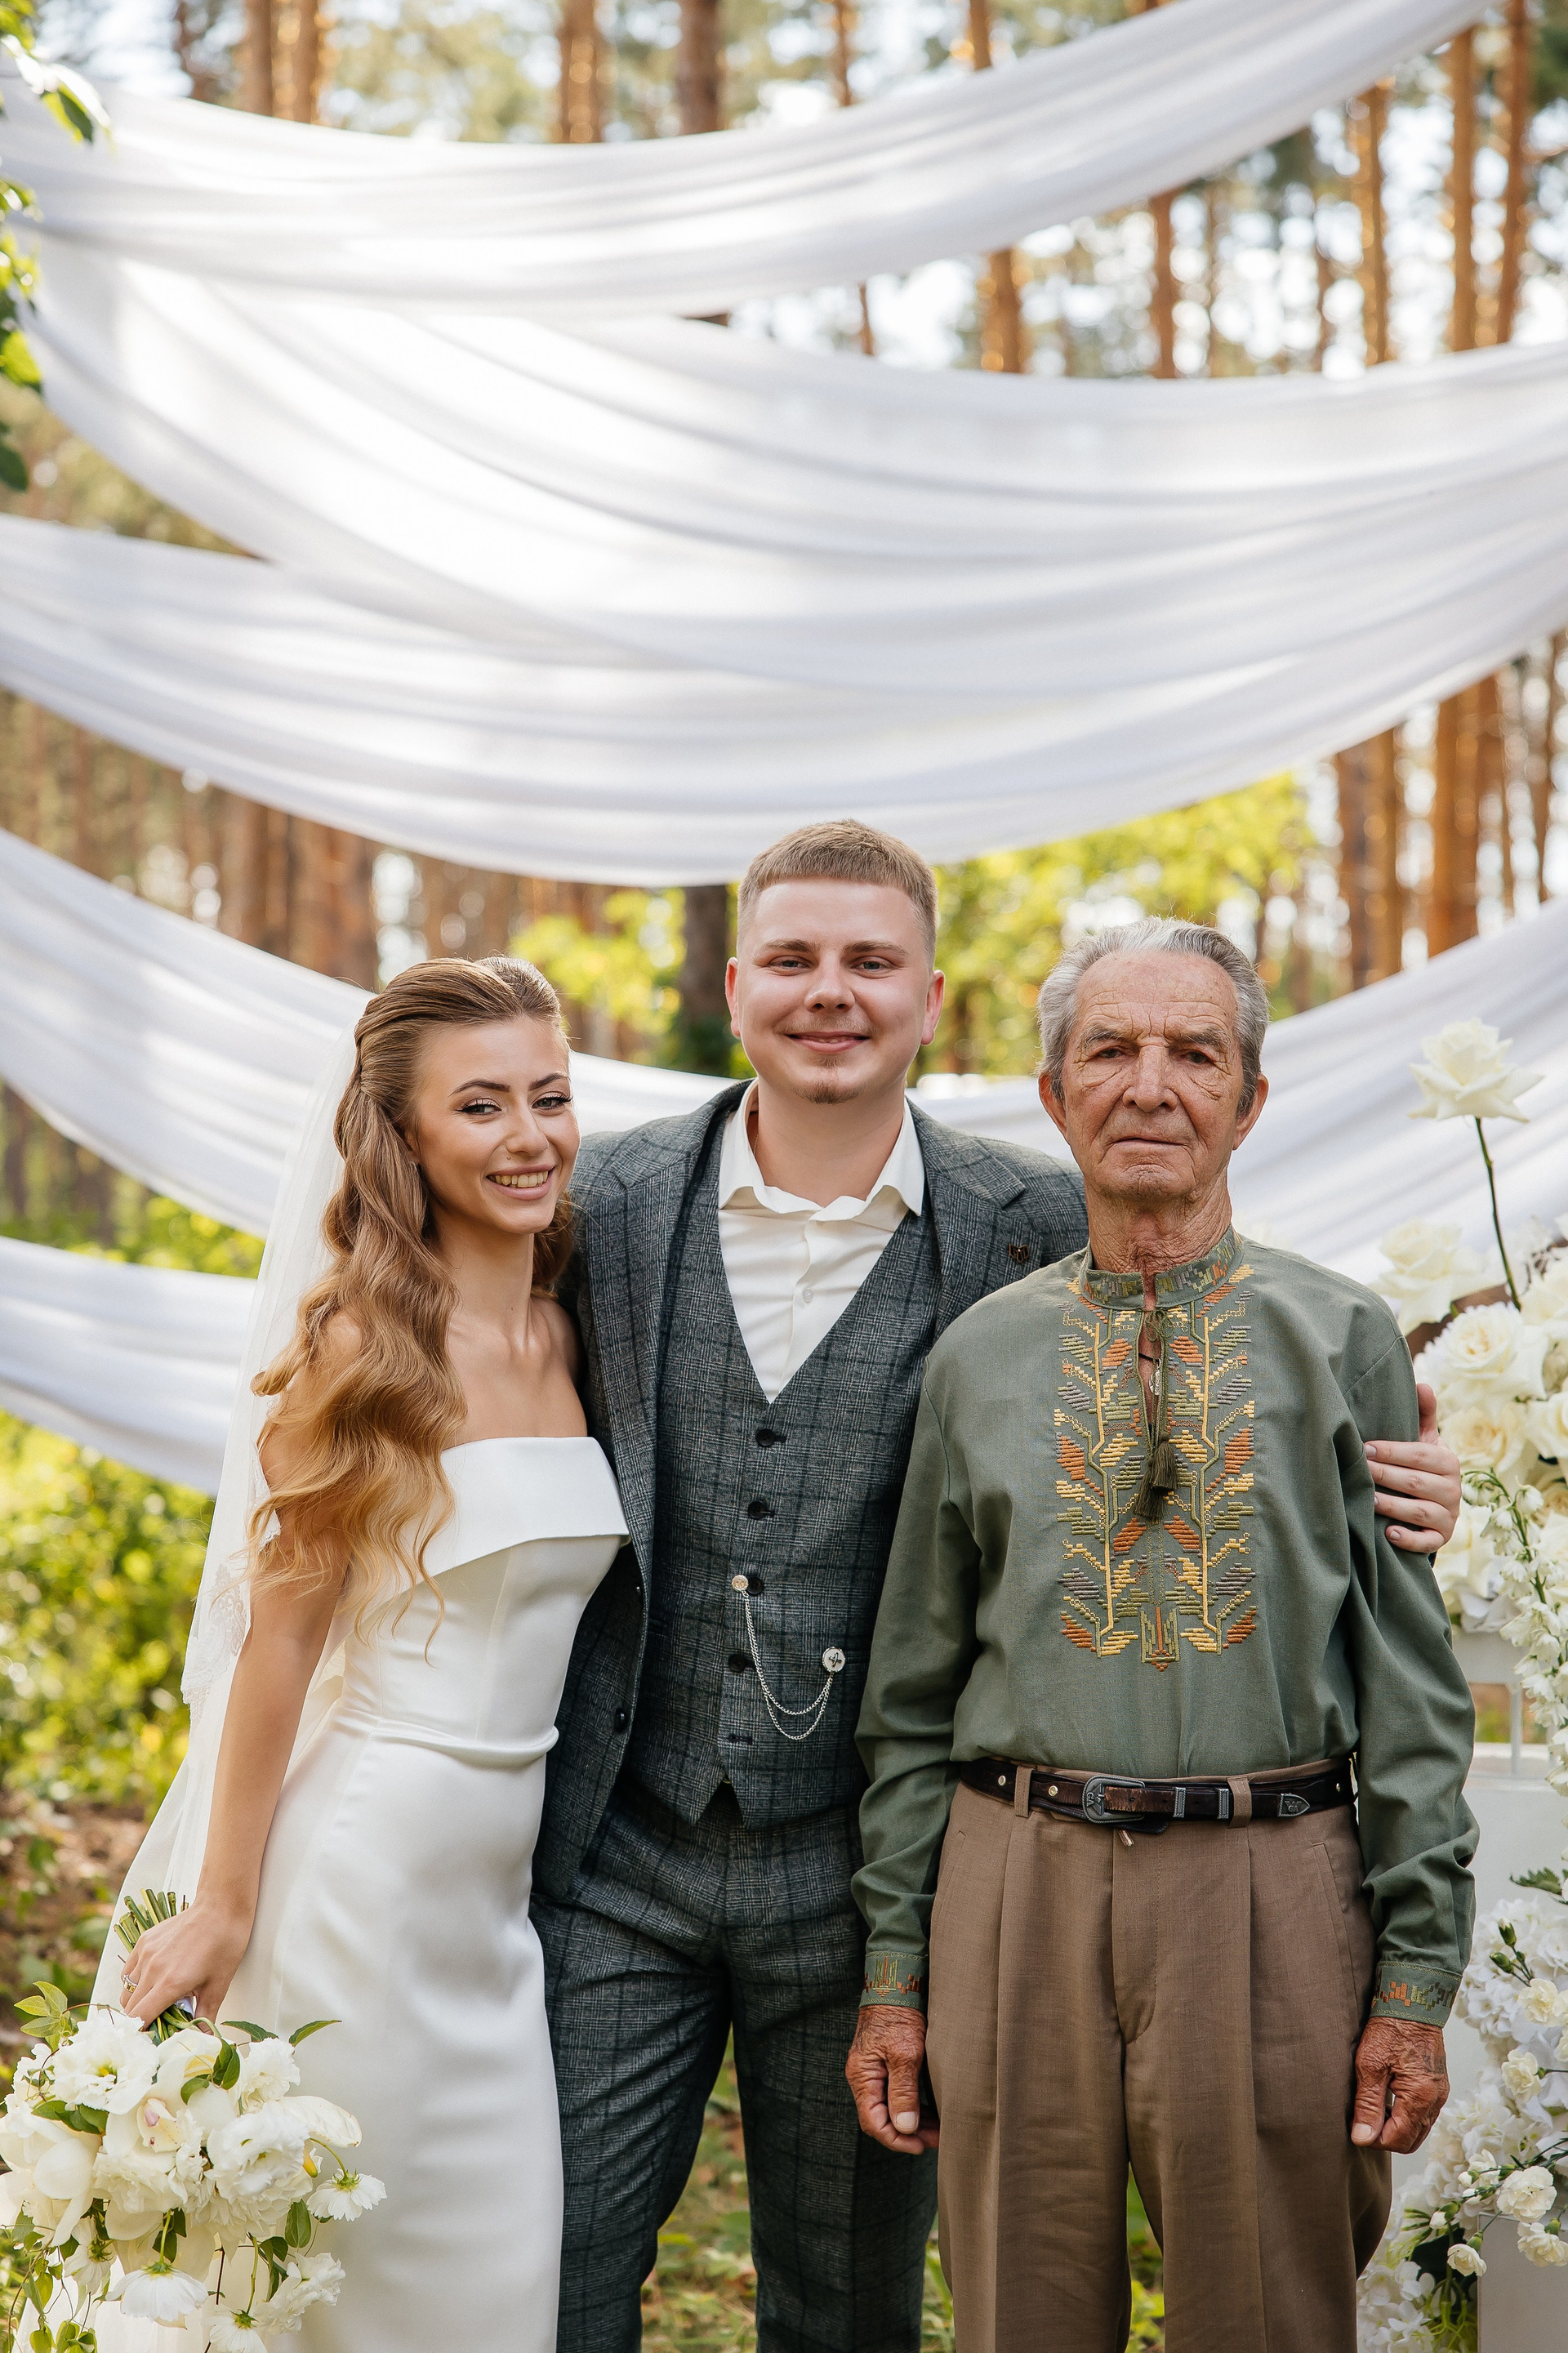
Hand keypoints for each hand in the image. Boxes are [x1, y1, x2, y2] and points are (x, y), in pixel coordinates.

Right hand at [117, 1897, 251, 2028]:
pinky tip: (152, 1981)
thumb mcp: (219, 1986)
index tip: (151, 2038)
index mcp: (170, 1983)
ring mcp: (145, 1953)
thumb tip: (204, 2040)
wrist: (221, 1906)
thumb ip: (205, 2016)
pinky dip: (134, 1982)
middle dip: (140, 2020)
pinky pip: (128, 1970)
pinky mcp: (143, 1941)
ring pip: (126, 1989)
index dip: (141, 2033)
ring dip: (136, 2001)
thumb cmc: (225, 1945)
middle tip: (158, 2021)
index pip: (139, 2019)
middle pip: (129, 2008)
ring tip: (156, 2000)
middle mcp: (152, 1969)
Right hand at [846, 2005, 938, 2155]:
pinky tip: (928, 2111)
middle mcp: (863, 2077)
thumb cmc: (900, 2015)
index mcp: (863, 2077)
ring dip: (912, 2121)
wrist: (896, 1983)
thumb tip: (904, 2128)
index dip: (897, 2140)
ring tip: (938, 2129)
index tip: (921, 2146)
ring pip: (888, 2108)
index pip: (874, 2122)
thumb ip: (903, 2092)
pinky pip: (893, 2094)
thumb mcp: (905, 2054)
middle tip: (937, 2139)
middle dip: (908, 2134)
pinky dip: (910, 2106)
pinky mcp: (883, 2063)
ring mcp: (872, 2070)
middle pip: (881, 2118)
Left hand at [1350, 2017, 1448, 2152]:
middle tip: (1365, 2121)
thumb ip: (1367, 2105)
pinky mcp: (1438, 2086)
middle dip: (1387, 2138)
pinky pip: (1424, 2114)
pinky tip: (1389, 2100)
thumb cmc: (1389, 2028)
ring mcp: (1439, 2094)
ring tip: (1375, 2108)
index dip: (1375, 2140)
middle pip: (1411, 2141)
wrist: (1412, 2000)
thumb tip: (1363, 2138)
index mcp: (1420, 2097)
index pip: (1398, 2141)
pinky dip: (1406, 2116)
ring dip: (1397, 2127)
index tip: (1357, 2128)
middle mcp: (1435, 2100)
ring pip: (1419, 2129)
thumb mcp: (1370, 2065)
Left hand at [1364, 1388, 1460, 1553]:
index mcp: (1447, 1461)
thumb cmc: (1421, 1465)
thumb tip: (1421, 1383)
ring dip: (1392, 1505)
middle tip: (1358, 1470)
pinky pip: (1427, 1542)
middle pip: (1416, 1483)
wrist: (1435, 1504)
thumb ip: (1423, 1414)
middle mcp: (1452, 1489)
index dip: (1392, 1451)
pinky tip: (1388, 1532)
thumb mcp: (1425, 1440)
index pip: (1420, 1455)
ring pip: (1420, 1512)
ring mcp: (1448, 1516)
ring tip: (1368, 1499)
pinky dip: (1408, 1539)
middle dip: (1385, 1476)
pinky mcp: (1440, 1538)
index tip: (1365, 1448)